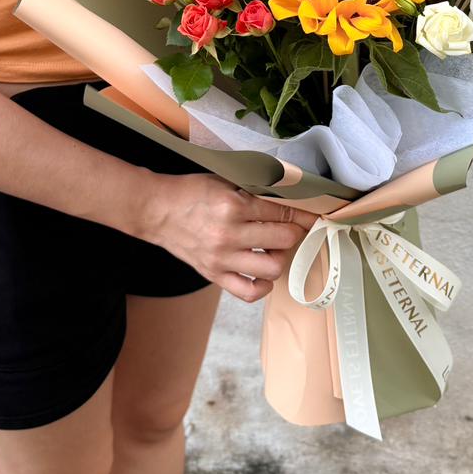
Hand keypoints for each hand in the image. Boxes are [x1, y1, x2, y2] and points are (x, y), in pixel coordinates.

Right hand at [138, 172, 315, 302]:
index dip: (304, 214)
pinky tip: (264, 273)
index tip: (315, 215)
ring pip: (271, 267)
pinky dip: (263, 286)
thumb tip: (289, 195)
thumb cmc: (191, 192)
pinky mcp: (214, 275)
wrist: (157, 210)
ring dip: (281, 257)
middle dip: (295, 232)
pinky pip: (248, 292)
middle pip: (283, 239)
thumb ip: (255, 189)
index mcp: (233, 205)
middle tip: (295, 227)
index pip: (282, 212)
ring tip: (276, 247)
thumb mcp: (225, 181)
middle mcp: (229, 234)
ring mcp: (221, 258)